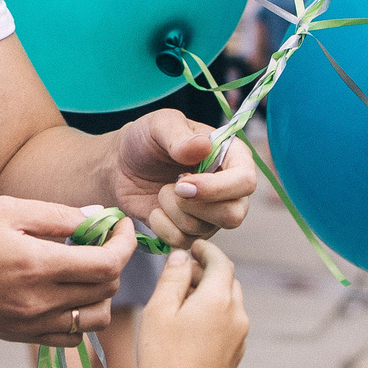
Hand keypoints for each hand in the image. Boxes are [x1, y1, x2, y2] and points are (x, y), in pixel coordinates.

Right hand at [0, 195, 135, 345]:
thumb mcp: (6, 210)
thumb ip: (58, 216)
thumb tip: (97, 218)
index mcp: (36, 265)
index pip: (107, 264)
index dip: (124, 243)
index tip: (120, 226)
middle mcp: (38, 302)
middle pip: (107, 291)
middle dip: (114, 261)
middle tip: (101, 240)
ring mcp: (31, 324)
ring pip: (96, 319)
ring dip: (101, 292)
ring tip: (84, 268)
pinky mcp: (22, 337)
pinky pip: (71, 336)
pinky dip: (81, 316)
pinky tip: (66, 293)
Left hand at [113, 111, 254, 247]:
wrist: (121, 164)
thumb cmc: (146, 139)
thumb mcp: (159, 125)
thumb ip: (180, 136)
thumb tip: (203, 146)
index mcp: (232, 157)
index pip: (245, 181)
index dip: (217, 188)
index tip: (182, 183)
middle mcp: (229, 188)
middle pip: (234, 214)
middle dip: (196, 206)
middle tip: (171, 188)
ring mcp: (212, 213)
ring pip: (205, 229)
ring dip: (173, 211)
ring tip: (162, 191)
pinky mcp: (191, 231)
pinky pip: (184, 241)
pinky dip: (163, 227)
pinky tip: (155, 209)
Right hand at [134, 241, 246, 367]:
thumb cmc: (164, 359)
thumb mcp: (160, 311)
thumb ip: (173, 277)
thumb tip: (182, 256)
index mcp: (219, 298)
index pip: (221, 261)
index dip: (206, 250)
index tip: (192, 247)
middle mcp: (237, 315)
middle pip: (228, 281)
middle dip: (207, 272)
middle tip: (180, 274)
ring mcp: (240, 338)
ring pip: (229, 304)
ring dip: (210, 295)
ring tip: (181, 304)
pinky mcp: (236, 356)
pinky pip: (228, 325)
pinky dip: (214, 316)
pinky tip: (189, 330)